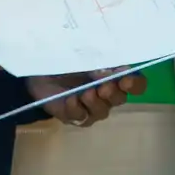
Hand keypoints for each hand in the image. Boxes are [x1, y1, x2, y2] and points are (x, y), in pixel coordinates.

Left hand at [27, 69, 148, 126]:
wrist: (38, 68)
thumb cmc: (65, 57)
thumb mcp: (83, 55)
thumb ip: (98, 63)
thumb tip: (111, 73)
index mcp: (114, 76)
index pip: (136, 83)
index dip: (135, 84)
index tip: (125, 79)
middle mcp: (107, 93)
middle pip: (120, 99)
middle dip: (112, 93)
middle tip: (103, 87)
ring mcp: (91, 107)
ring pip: (102, 112)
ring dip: (95, 102)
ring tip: (85, 93)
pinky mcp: (74, 116)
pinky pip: (81, 118)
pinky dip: (77, 109)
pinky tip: (70, 100)